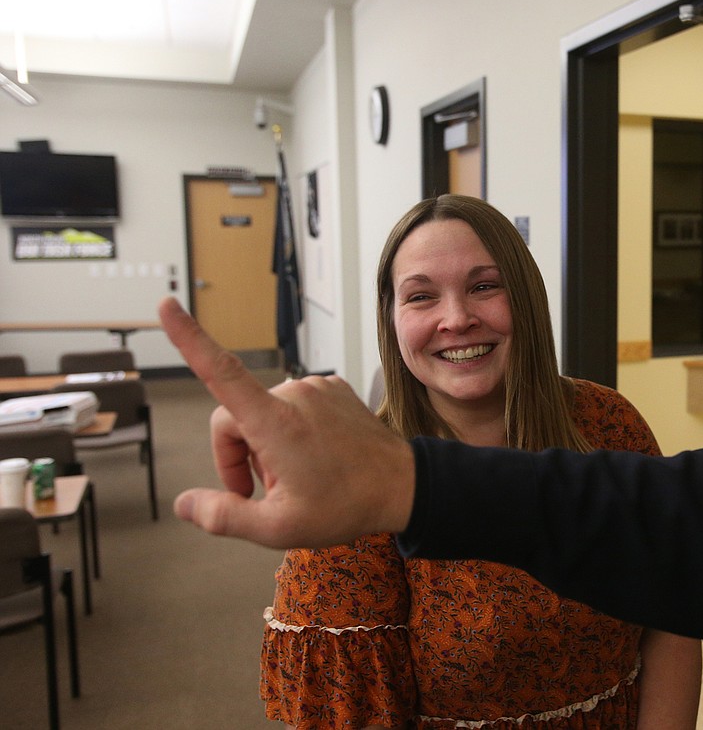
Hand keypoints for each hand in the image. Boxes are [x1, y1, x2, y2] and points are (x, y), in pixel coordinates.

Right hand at [158, 297, 414, 547]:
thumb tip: (185, 503)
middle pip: (235, 418)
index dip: (188, 338)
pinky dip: (292, 431)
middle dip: (237, 456)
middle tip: (260, 493)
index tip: (166, 306)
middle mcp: (293, 392)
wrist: (404, 487)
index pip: (219, 371)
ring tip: (297, 477)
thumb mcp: (277, 527)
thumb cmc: (345, 506)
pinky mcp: (333, 388)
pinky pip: (294, 407)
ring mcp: (317, 387)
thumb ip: (224, 514)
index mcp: (275, 420)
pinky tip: (315, 457)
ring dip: (267, 445)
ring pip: (264, 413)